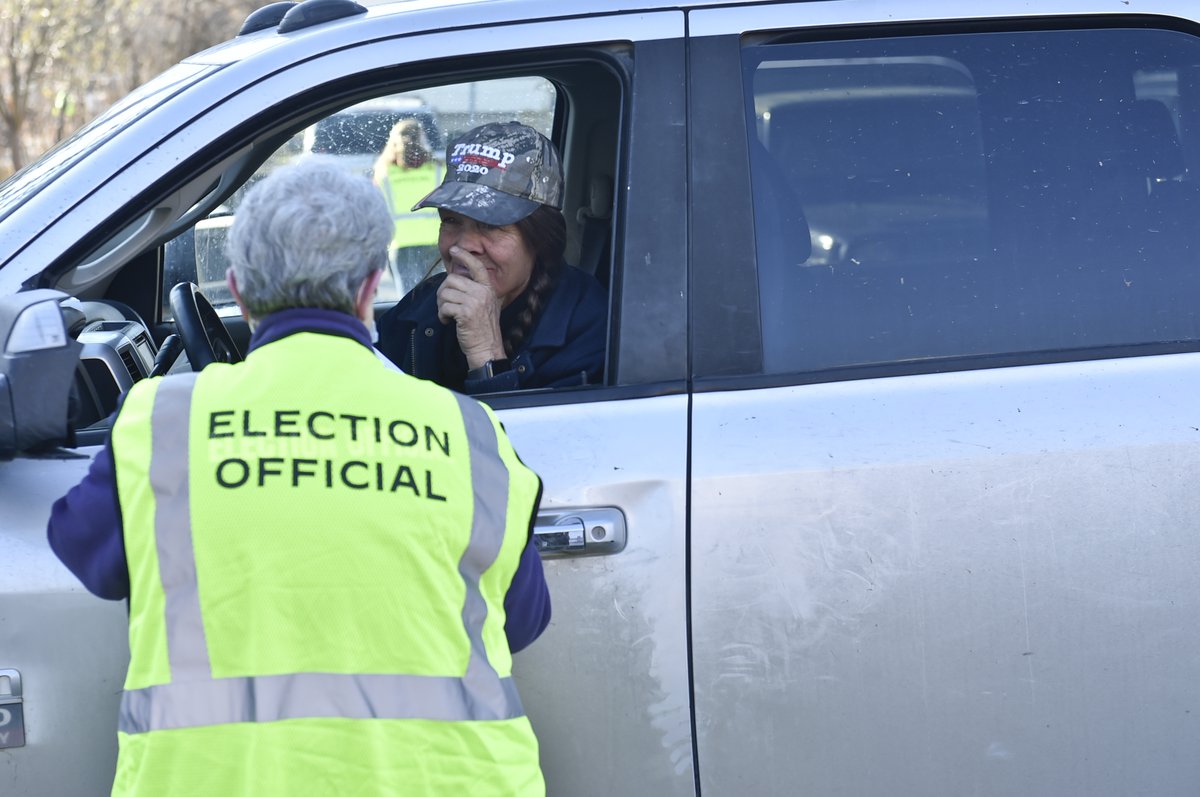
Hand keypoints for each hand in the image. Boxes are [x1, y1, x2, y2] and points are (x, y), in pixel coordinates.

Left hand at [437, 245, 506, 368]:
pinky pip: (444, 306)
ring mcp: (474, 302)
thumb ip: (476, 292)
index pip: (476, 266)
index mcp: (488, 289)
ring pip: (445, 292)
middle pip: (452, 279)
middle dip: (443, 291)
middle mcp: (482, 292)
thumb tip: (457, 280)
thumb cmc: (484, 330)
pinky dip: (442, 315)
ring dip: (441, 305)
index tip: (454, 250)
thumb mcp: (486, 306)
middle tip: (444, 304)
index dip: (464, 256)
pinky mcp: (465, 313)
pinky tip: (447, 321)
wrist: (487, 348)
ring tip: (447, 314)